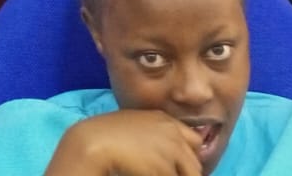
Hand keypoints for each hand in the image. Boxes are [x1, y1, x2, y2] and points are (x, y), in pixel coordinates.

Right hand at [57, 110, 203, 175]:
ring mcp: (172, 151)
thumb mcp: (136, 125)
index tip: (178, 165)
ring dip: (174, 175)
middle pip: (195, 162)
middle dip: (185, 171)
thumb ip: (154, 134)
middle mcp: (174, 134)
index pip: (195, 140)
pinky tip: (146, 174)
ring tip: (153, 171)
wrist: (95, 141)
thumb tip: (163, 153)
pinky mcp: (166, 169)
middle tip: (165, 172)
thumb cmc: (107, 133)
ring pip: (190, 174)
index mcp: (166, 120)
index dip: (188, 155)